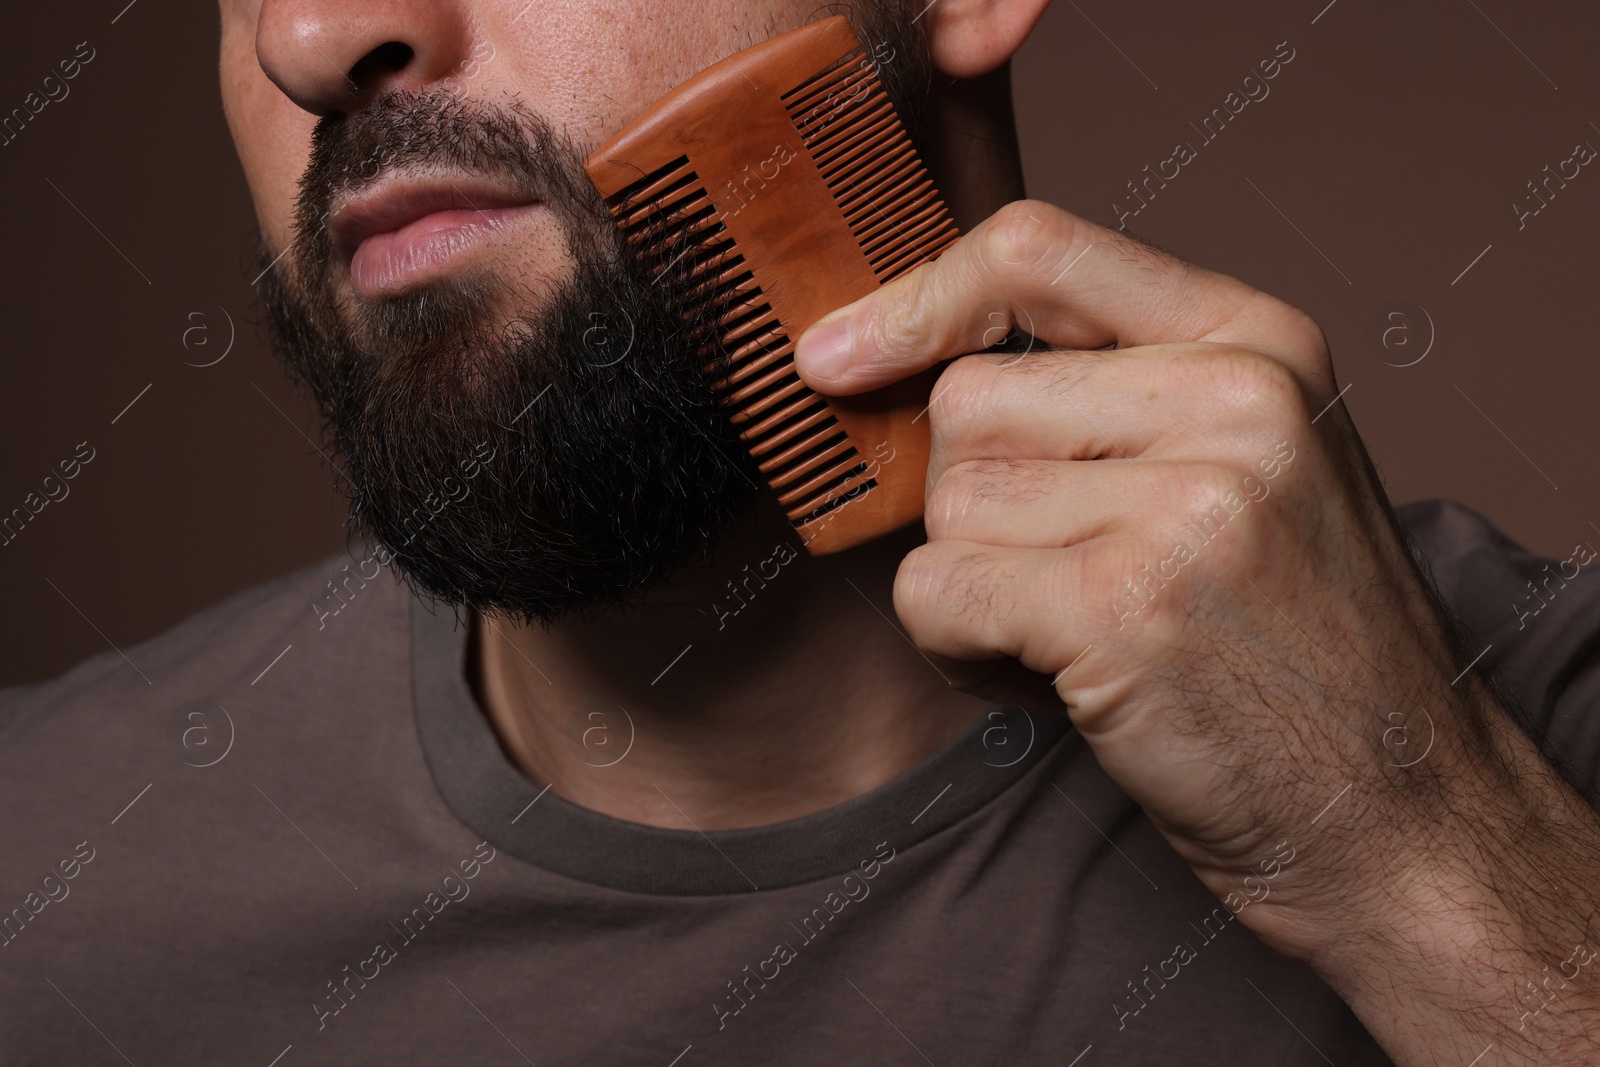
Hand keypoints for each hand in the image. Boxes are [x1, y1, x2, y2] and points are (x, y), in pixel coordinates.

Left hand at [795, 201, 1599, 1064]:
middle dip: (976, 504)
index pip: (1036, 247)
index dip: (916, 299)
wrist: (1397, 810)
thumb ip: (1108, 393)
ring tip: (1079, 637)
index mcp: (1257, 340)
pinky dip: (961, 652)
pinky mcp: (1123, 607)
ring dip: (975, 585)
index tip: (839, 355)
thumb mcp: (1245, 465)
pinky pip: (934, 591)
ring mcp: (1186, 501)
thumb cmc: (1291, 644)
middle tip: (1063, 579)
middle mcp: (1233, 399)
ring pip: (947, 502)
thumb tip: (885, 359)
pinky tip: (1058, 683)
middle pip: (968, 399)